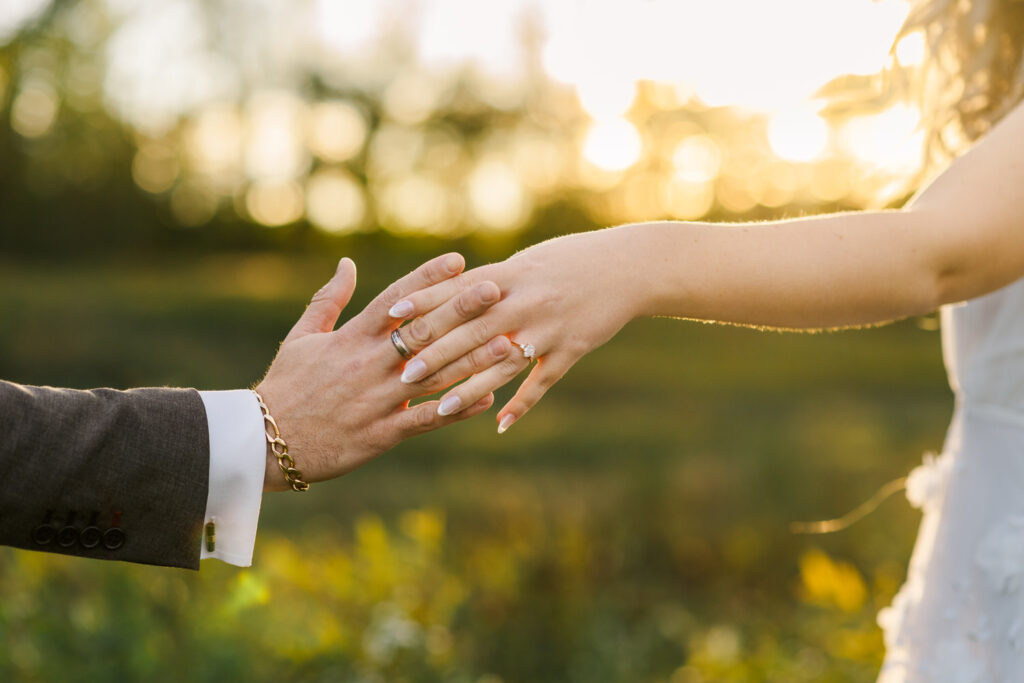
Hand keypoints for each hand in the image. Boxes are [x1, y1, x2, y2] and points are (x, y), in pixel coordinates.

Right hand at [255, 253, 512, 490]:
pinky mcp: (381, 434)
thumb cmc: (285, 386)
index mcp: (350, 339)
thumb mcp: (302, 337)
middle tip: (495, 290)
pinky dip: (457, 409)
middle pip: (422, 332)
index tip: (459, 260)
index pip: (396, 301)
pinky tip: (488, 397)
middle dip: (461, 310)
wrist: (263, 441)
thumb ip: (329, 300)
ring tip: (508, 342)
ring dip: (473, 359)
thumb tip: (347, 263)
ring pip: (434, 375)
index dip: (428, 279)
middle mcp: (368, 365)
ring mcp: (377, 400)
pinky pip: (426, 419)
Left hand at [387, 228, 644, 432]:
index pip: (458, 291)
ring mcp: (549, 328)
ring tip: (439, 408)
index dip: (424, 305)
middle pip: (472, 331)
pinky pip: (541, 382)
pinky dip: (520, 405)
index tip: (391, 318)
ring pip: (502, 363)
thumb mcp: (527, 262)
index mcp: (510, 274)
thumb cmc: (570, 259)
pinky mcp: (571, 350)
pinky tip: (498, 424)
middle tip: (402, 375)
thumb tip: (446, 289)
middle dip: (435, 354)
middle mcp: (525, 301)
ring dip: (469, 388)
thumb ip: (489, 278)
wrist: (628, 267)